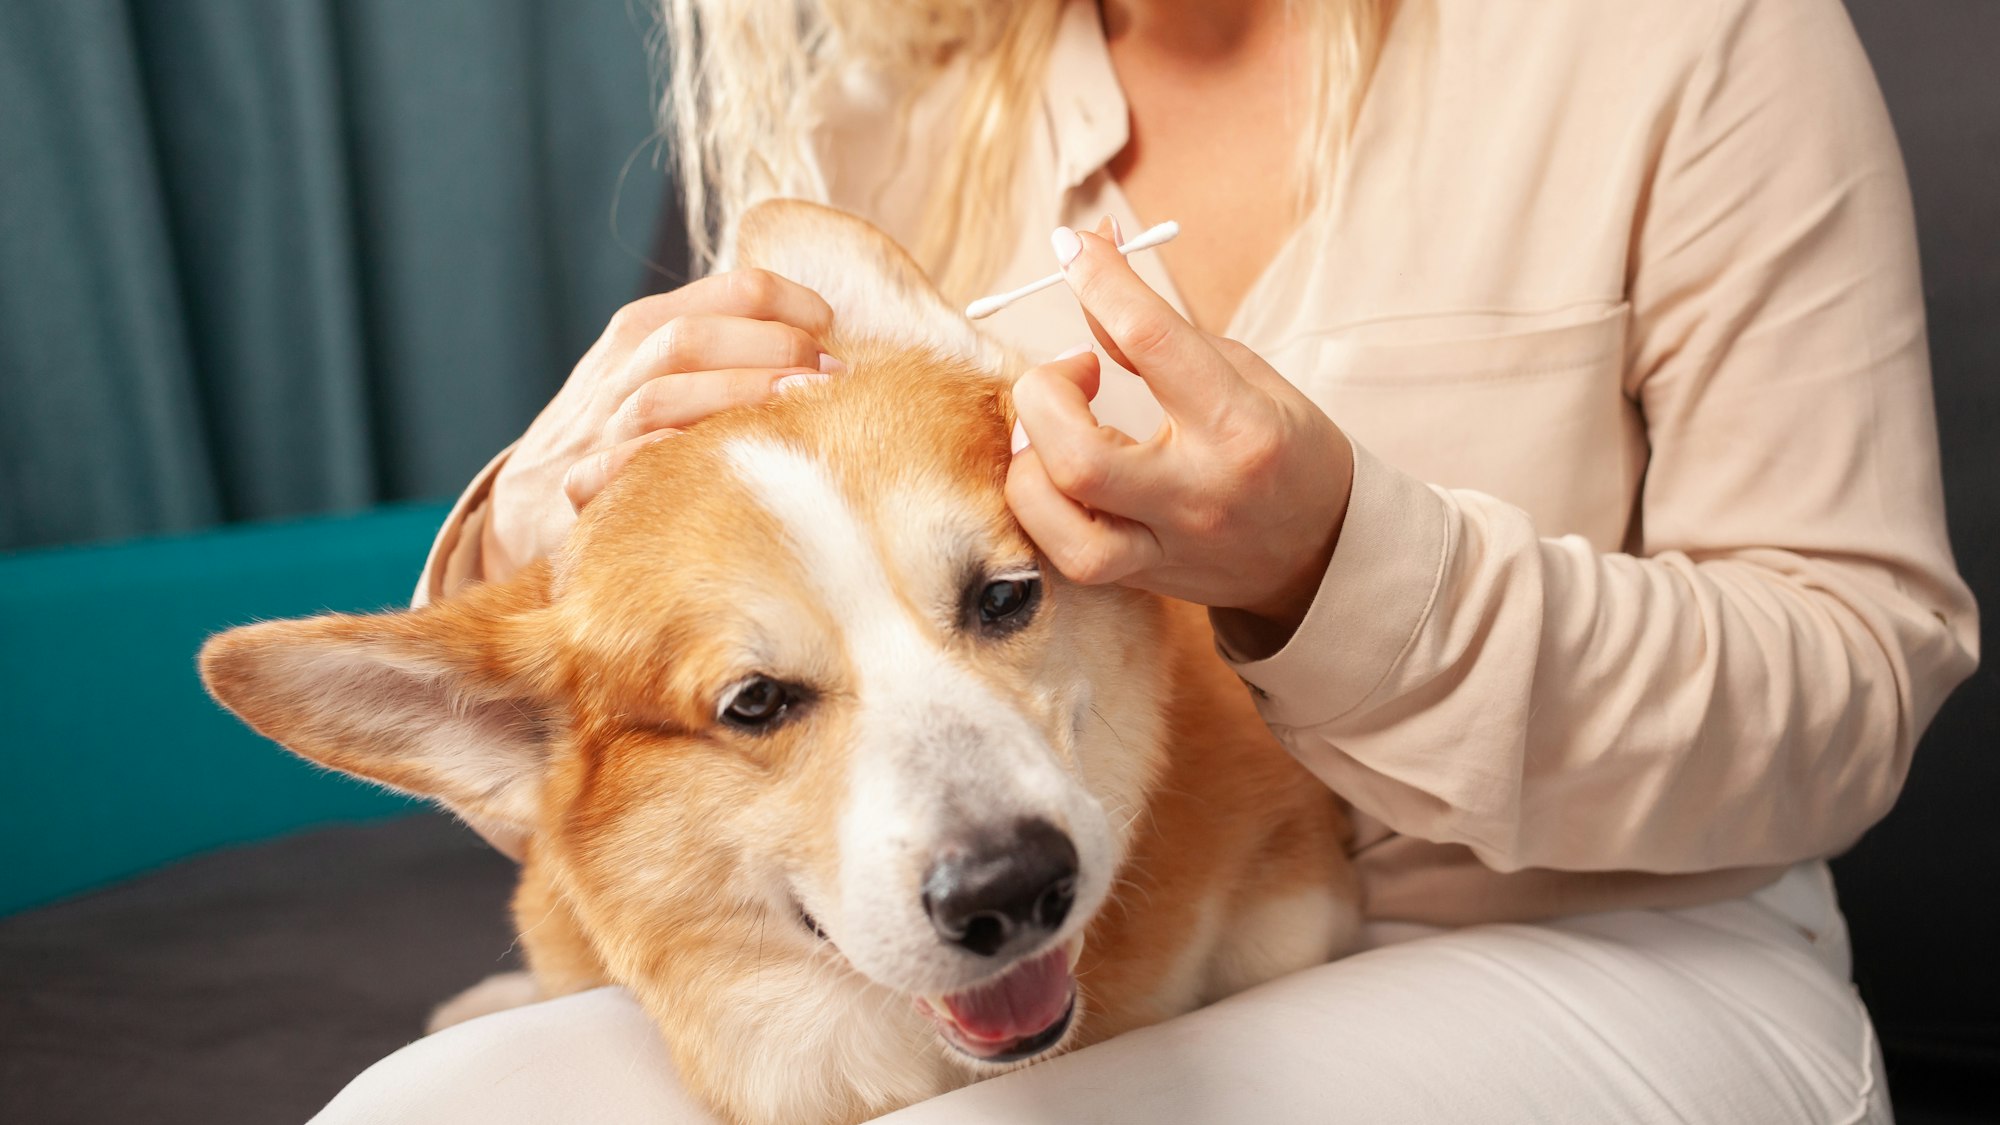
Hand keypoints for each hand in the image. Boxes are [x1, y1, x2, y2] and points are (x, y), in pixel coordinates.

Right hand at [481, 270, 837, 581]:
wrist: (519, 505)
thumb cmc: (620, 436)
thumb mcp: (658, 373)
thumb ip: (723, 352)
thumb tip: (827, 348)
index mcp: (644, 330)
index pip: (729, 293)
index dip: (790, 303)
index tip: (831, 326)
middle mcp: (619, 371)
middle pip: (695, 339)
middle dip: (772, 350)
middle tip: (831, 375)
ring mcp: (595, 429)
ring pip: (662, 396)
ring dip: (735, 396)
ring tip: (798, 406)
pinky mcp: (576, 488)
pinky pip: (613, 468)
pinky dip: (658, 458)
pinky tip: (708, 458)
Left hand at [1006, 222, 1354, 647]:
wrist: (1322, 551)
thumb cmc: (1284, 449)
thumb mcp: (1243, 375)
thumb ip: (1158, 336)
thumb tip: (1088, 270)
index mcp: (1241, 427)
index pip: (1151, 341)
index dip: (1101, 281)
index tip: (1072, 247)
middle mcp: (1198, 493)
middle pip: (1080, 456)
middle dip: (1045, 395)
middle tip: (1071, 371)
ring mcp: (1165, 547)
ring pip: (1056, 521)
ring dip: (1029, 462)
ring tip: (1055, 428)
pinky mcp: (1138, 578)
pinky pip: (1058, 551)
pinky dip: (1037, 503)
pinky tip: (1050, 471)